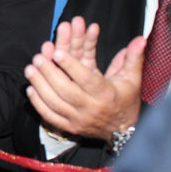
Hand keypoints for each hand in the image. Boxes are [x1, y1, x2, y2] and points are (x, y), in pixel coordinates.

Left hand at [24, 19, 145, 141]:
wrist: (123, 132)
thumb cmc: (125, 100)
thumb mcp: (132, 79)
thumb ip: (133, 58)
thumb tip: (140, 39)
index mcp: (106, 95)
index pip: (86, 79)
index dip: (71, 66)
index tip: (57, 52)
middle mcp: (91, 108)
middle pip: (66, 90)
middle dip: (49, 73)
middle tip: (38, 58)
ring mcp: (78, 120)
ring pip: (54, 103)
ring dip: (40, 85)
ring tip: (30, 69)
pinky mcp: (69, 127)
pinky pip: (50, 116)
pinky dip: (38, 103)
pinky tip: (31, 89)